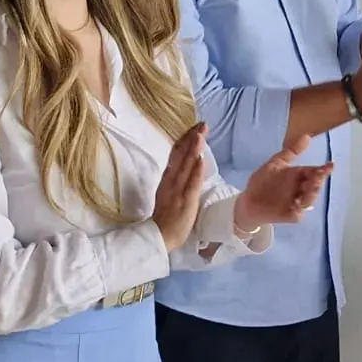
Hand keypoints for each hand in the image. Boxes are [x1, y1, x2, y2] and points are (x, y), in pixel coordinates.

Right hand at [152, 123, 207, 249]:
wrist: (159, 237)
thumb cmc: (166, 218)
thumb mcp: (168, 193)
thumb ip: (176, 180)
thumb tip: (187, 165)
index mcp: (167, 179)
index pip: (176, 155)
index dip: (185, 140)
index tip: (195, 128)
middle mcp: (171, 181)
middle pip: (181, 156)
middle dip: (192, 139)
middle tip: (202, 124)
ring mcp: (178, 190)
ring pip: (186, 165)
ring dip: (194, 149)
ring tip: (201, 134)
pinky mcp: (186, 201)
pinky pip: (191, 183)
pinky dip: (196, 170)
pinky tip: (200, 159)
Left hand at [235, 135, 334, 233]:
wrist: (248, 201)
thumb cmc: (262, 182)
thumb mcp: (276, 163)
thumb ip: (292, 151)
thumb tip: (307, 136)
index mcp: (299, 176)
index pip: (314, 171)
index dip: (324, 169)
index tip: (331, 165)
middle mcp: (300, 189)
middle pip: (315, 185)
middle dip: (318, 181)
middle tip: (318, 175)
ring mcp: (296, 202)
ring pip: (309, 199)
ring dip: (312, 194)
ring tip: (311, 187)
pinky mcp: (291, 215)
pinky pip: (298, 213)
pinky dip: (299, 209)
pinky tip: (298, 204)